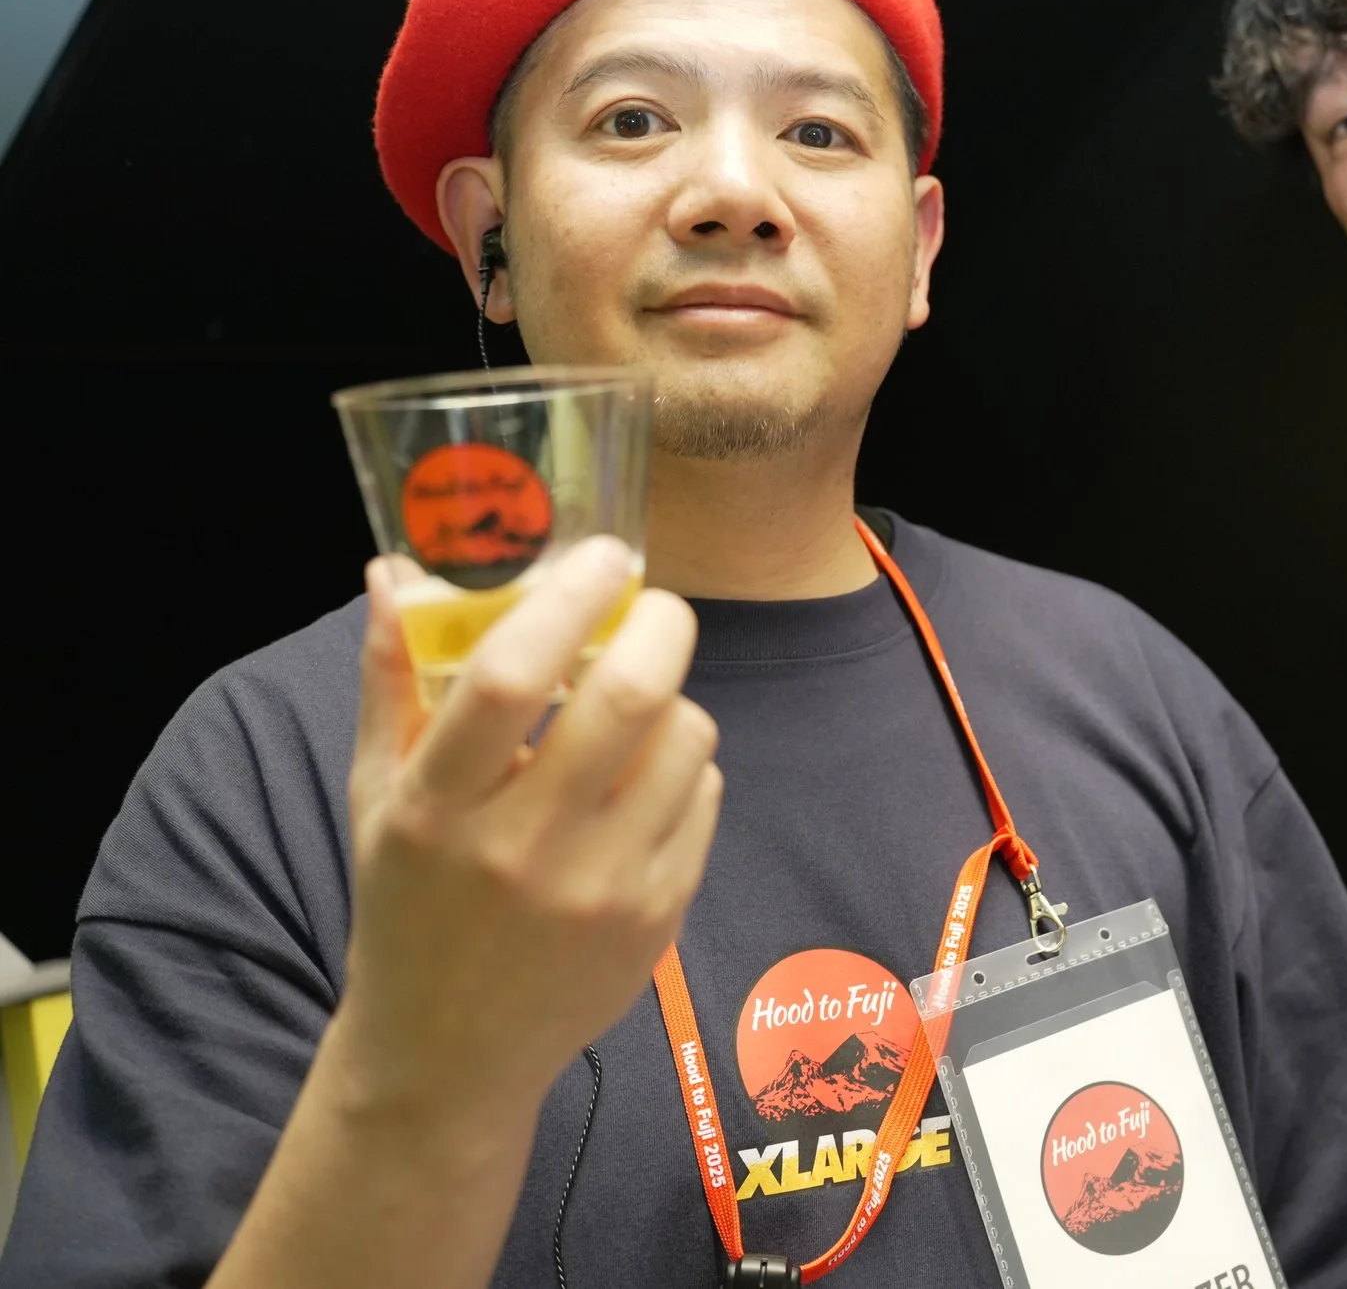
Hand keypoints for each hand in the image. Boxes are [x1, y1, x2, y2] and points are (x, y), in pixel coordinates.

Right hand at [332, 538, 722, 1123]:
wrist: (448, 1056)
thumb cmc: (409, 905)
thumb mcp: (377, 796)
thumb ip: (392, 679)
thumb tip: (396, 569)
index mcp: (438, 810)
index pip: (511, 677)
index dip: (568, 598)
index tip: (601, 554)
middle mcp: (523, 850)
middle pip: (628, 697)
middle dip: (656, 624)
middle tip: (647, 606)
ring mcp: (602, 888)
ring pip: (685, 736)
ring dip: (671, 697)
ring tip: (634, 705)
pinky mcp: (660, 915)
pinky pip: (705, 793)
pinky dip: (683, 763)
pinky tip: (640, 780)